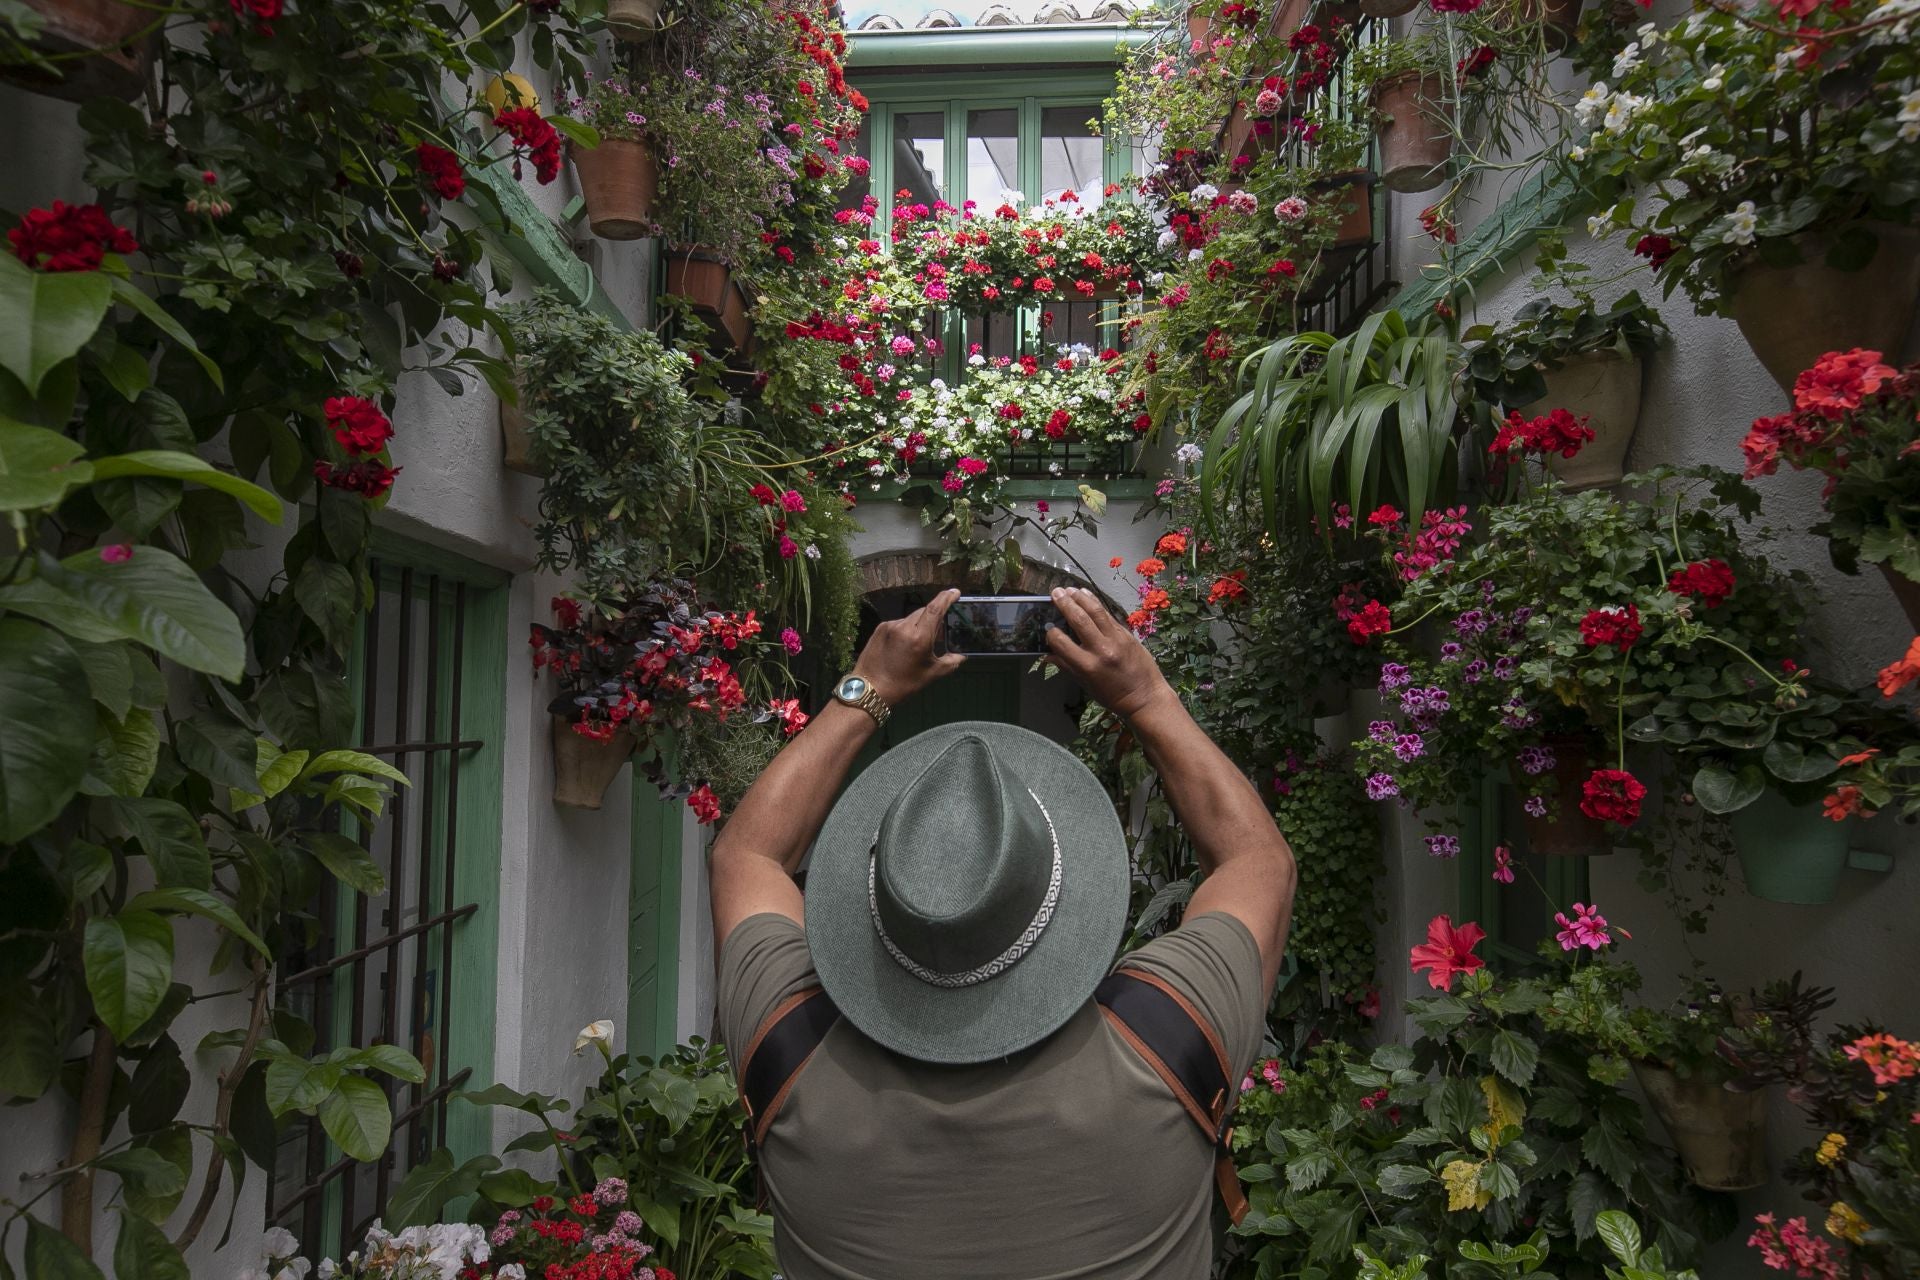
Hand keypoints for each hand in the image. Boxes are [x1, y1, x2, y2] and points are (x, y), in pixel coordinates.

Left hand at [854, 588, 964, 704]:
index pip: (935, 609)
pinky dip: (907, 629)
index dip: (946, 597)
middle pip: (924, 612)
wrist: (870, 689)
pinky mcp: (880, 628)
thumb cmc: (903, 684)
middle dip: (934, 616)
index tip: (955, 591)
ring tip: (921, 641)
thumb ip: (950, 662)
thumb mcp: (931, 674)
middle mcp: (904, 626)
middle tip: (940, 629)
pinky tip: (905, 644)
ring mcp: (890, 626)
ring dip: (920, 624)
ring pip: (911, 618)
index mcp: (919, 637)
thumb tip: (961, 657)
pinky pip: (899, 623)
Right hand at [1045, 587, 1170, 720]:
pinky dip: (1096, 603)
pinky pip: (1108, 615)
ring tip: (1070, 589)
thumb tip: (1047, 655)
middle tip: (1055, 592)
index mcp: (1087, 666)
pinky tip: (1087, 596)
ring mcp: (1116, 639)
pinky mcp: (1126, 633)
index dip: (1051, 633)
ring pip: (1095, 611)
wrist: (1145, 697)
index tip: (1048, 628)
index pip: (1061, 642)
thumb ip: (1067, 666)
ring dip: (1081, 597)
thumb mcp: (1086, 685)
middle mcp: (1101, 649)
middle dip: (1065, 603)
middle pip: (1079, 619)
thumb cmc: (1113, 696)